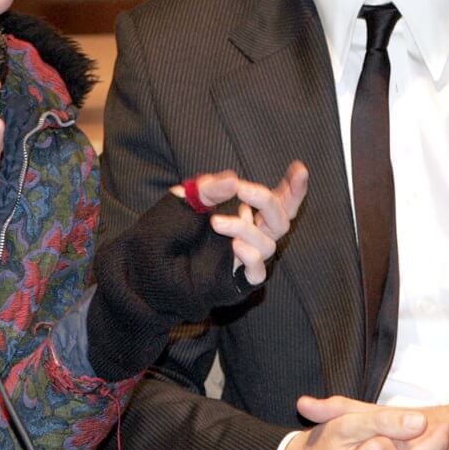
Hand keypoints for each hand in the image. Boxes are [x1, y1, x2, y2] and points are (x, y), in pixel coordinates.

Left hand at [172, 161, 307, 284]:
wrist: (149, 264)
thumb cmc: (170, 230)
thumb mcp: (187, 199)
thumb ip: (209, 188)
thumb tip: (234, 179)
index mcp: (243, 213)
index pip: (278, 200)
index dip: (293, 188)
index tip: (299, 168)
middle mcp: (250, 235)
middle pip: (282, 219)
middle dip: (268, 201)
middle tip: (242, 189)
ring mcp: (245, 259)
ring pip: (269, 243)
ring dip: (245, 228)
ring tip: (215, 222)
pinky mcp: (237, 281)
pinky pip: (258, 271)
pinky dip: (250, 255)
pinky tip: (233, 246)